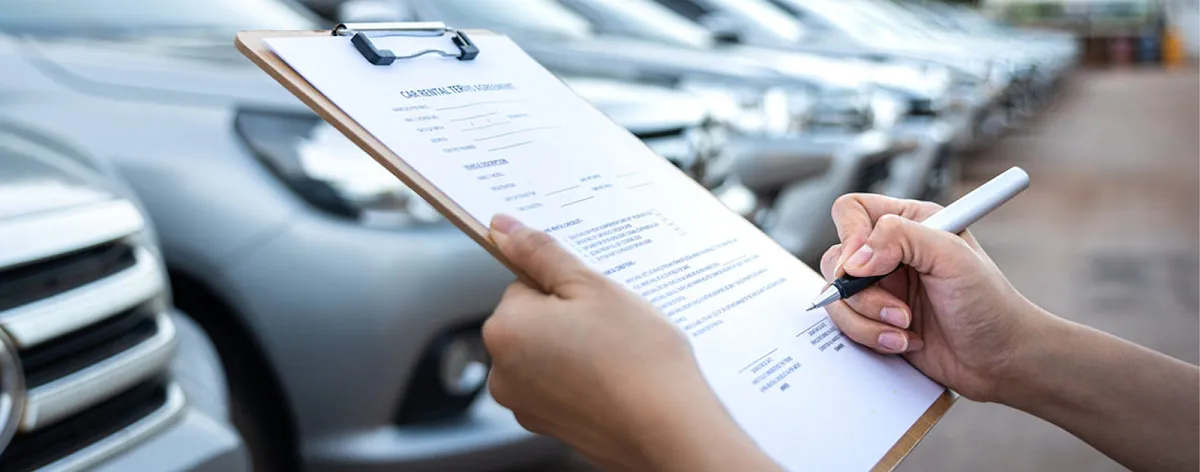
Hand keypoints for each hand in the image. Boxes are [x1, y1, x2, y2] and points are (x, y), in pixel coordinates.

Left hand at [483, 214, 778, 470]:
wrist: (669, 429)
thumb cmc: (636, 357)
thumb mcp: (592, 287)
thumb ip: (541, 254)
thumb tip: (502, 228)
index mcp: (504, 329)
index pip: (525, 284)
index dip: (565, 287)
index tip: (595, 299)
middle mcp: (502, 372)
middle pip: (533, 321)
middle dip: (569, 318)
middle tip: (612, 326)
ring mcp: (524, 405)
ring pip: (548, 353)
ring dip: (577, 348)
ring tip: (618, 355)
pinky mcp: (549, 426)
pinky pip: (561, 385)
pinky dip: (583, 379)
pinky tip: (615, 379)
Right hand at [819, 194, 1044, 401]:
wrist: (1001, 360)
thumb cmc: (991, 305)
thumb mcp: (953, 257)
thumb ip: (901, 239)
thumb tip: (854, 257)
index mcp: (910, 223)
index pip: (852, 211)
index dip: (850, 236)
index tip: (864, 265)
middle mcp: (890, 253)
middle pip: (836, 259)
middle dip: (862, 292)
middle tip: (898, 309)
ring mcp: (880, 289)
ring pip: (837, 296)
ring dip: (868, 319)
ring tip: (905, 328)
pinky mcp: (874, 320)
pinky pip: (845, 324)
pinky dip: (870, 337)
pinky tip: (904, 341)